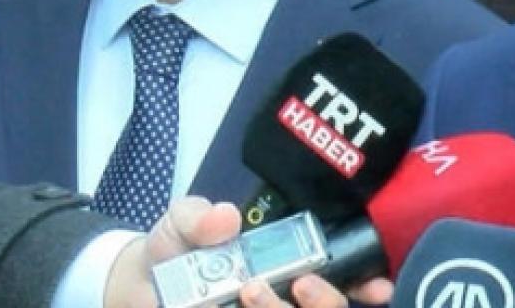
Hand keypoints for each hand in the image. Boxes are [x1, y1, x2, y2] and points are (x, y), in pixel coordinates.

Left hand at [103, 197, 392, 307]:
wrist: (136, 284)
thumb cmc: (176, 248)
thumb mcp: (182, 222)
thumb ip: (199, 216)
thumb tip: (225, 217)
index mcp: (291, 266)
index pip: (346, 279)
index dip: (369, 285)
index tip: (378, 288)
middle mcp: (287, 299)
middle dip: (326, 303)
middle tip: (297, 285)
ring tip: (248, 294)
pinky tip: (227, 307)